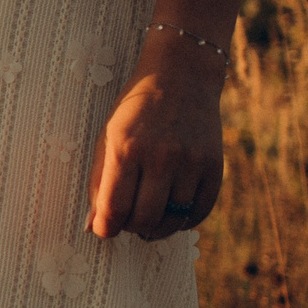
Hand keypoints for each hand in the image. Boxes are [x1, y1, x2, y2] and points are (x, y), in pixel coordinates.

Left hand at [89, 35, 226, 240]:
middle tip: (127, 223)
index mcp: (126, 148)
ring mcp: (191, 162)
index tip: (104, 230)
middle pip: (144, 219)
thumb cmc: (136, 111)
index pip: (114, 207)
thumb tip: (93, 224)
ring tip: (148, 221)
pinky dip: (184, 221)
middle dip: (130, 228)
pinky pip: (199, 211)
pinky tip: (172, 215)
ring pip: (173, 219)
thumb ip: (100, 181)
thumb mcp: (108, 136)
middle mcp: (161, 157)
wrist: (182, 77)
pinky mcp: (214, 166)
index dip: (106, 228)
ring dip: (157, 228)